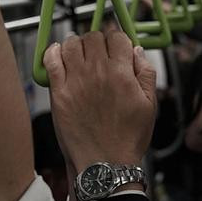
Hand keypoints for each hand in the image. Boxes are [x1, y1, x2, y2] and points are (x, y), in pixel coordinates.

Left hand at [43, 32, 157, 171]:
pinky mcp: (59, 93)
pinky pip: (51, 61)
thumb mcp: (150, 105)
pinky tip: (59, 55)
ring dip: (76, 44)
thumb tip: (137, 51)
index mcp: (121, 73)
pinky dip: (53, 52)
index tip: (117, 47)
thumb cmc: (126, 139)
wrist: (104, 164)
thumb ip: (146, 73)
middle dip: (98, 41)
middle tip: (99, 53)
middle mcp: (97, 72)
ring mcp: (75, 81)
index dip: (118, 40)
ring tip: (80, 54)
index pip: (117, 37)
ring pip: (71, 44)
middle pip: (93, 37)